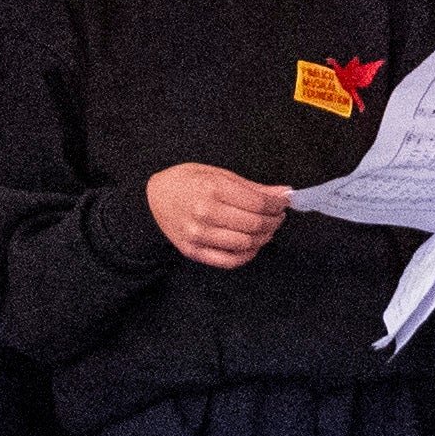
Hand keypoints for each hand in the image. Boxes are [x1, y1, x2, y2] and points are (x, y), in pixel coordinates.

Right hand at [148, 162, 292, 268]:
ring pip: (246, 244)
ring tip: (266, 229)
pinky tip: (251, 244)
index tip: (284, 202)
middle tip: (278, 216)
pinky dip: (247, 254)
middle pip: (255, 224)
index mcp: (212, 189)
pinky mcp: (194, 252)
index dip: (278, 204)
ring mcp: (199, 235)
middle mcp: (205, 213)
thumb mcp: (217, 174)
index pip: (258, 203)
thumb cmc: (184, 183)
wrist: (150, 201)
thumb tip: (283, 193)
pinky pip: (230, 261)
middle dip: (274, 221)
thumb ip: (251, 187)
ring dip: (264, 238)